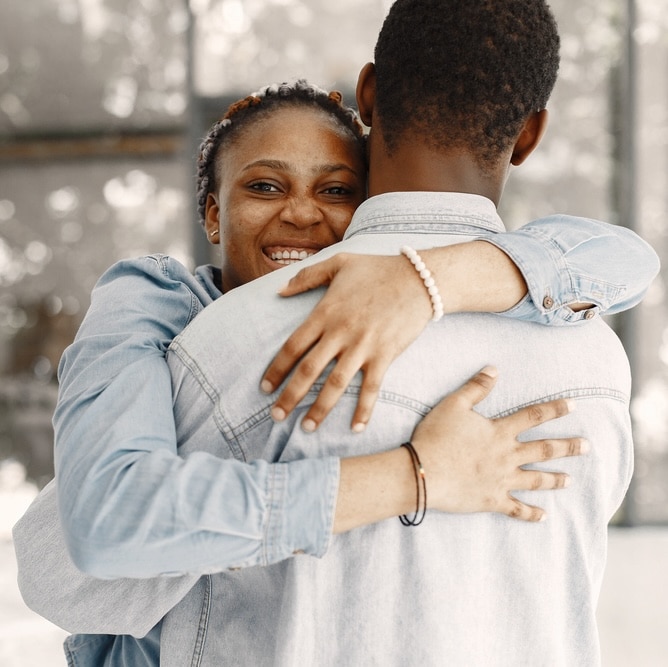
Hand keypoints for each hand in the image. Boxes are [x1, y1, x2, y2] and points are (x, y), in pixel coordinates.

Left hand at [261, 252, 431, 431]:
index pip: (293, 346)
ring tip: (305, 428)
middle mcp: (340, 333)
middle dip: (289, 396)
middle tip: (275, 416)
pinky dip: (364, 410)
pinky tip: (355, 428)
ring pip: (335, 384)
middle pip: (308, 370)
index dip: (276, 369)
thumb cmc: (378, 269)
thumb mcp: (339, 263)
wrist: (419, 278)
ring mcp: (363, 346)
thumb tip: (280, 291)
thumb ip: (307, 276)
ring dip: (319, 409)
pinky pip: (371, 388)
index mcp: (325, 312)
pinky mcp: (385, 355)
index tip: (265, 387)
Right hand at [412, 367, 585, 521]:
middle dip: (568, 447)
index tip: (574, 405)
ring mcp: (501, 480)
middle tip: (587, 446)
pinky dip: (531, 514)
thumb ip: (475, 387)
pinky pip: (516, 509)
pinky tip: (543, 517)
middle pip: (543, 450)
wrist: (424, 471)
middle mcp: (507, 456)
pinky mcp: (492, 500)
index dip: (554, 409)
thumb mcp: (453, 404)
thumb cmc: (436, 436)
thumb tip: (494, 369)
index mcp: (499, 432)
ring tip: (570, 480)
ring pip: (536, 480)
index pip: (533, 416)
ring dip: (555, 479)